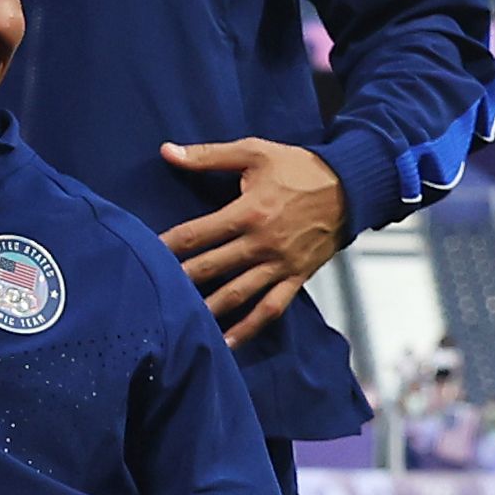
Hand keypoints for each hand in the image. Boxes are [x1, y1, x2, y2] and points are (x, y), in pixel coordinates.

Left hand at [157, 138, 349, 343]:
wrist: (353, 186)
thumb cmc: (299, 168)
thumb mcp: (254, 152)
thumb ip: (208, 155)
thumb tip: (166, 151)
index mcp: (248, 212)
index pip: (197, 234)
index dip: (166, 245)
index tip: (140, 255)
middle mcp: (262, 243)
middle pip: (211, 267)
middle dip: (179, 280)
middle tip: (148, 294)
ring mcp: (280, 264)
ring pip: (238, 293)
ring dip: (208, 310)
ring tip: (180, 324)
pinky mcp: (297, 277)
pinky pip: (271, 308)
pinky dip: (249, 328)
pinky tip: (227, 344)